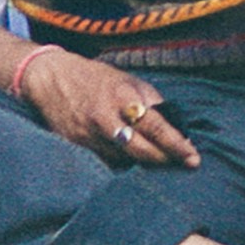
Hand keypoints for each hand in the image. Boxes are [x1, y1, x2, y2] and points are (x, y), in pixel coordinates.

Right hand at [18, 45, 199, 168]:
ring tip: (157, 162)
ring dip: (142, 164)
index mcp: (122, 97)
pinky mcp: (75, 147)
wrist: (51, 79)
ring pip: (123, 161)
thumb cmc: (96, 79)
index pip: (155, 126)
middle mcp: (105, 118)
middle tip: (180, 165)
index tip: (193, 158)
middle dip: (163, 160)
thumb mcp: (128, 80)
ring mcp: (88, 135)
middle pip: (140, 150)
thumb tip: (177, 125)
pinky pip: (104, 163)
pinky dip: (119, 164)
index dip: (176, 144)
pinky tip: (129, 161)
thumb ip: (151, 101)